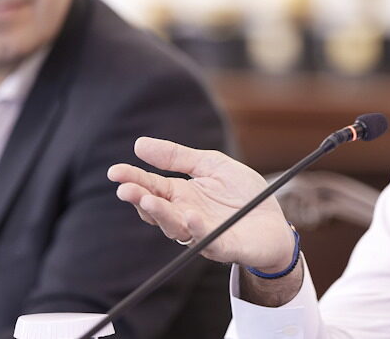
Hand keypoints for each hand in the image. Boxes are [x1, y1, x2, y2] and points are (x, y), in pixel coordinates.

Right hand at [108, 137, 296, 272]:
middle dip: (139, 199)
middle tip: (125, 189)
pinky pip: (208, 241)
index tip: (114, 171)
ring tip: (149, 200)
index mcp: (181, 195)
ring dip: (161, 214)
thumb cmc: (243, 194)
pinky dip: (198, 229)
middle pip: (157, 209)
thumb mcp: (211, 165)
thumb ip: (177, 157)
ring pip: (175, 227)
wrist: (275, 220)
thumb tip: (139, 144)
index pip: (151, 187)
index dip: (132, 179)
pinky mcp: (225, 246)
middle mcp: (185, 216)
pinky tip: (190, 215)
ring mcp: (203, 233)